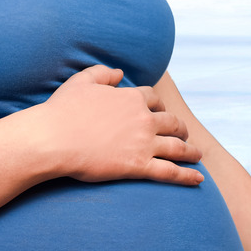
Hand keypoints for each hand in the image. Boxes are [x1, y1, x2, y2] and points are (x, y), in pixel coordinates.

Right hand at [35, 65, 203, 185]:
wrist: (52, 139)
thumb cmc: (62, 111)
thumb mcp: (80, 82)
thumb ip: (101, 73)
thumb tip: (119, 72)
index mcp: (130, 98)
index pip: (153, 99)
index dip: (160, 105)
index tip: (160, 111)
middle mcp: (142, 119)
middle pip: (172, 122)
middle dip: (180, 128)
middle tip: (183, 134)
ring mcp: (143, 143)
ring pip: (177, 147)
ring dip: (190, 151)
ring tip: (196, 155)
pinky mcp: (138, 166)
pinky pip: (170, 172)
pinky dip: (187, 176)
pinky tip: (198, 178)